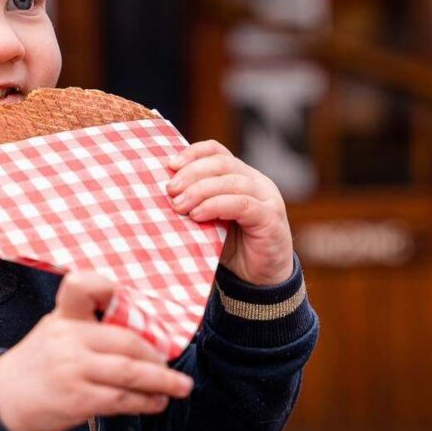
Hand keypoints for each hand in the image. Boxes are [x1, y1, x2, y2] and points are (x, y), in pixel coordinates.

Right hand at [0, 270, 193, 430]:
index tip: (139, 302)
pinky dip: (145, 402)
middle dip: (157, 356)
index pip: (84, 287)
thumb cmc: (38, 362)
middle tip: (171, 365)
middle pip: (126, 341)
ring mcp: (72, 369)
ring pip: (130, 373)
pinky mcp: (77, 399)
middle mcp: (68, 338)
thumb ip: (88, 324)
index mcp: (64, 316)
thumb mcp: (55, 329)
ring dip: (161, 382)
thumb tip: (141, 334)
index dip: (110, 287)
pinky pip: (121, 399)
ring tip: (178, 388)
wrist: (2, 398)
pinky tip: (156, 402)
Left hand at [165, 139, 293, 286]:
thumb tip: (161, 194)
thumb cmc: (231, 246)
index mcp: (241, 175)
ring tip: (179, 206)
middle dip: (191, 173)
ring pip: (232, 182)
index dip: (193, 153)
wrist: (260, 280)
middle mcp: (256, 182)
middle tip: (170, 190)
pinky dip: (216, 206)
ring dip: (200, 191)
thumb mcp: (208, 220)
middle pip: (222, 163)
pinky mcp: (271, 218)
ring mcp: (267, 198)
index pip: (217, 151)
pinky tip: (198, 215)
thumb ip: (194, 203)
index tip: (169, 164)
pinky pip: (243, 204)